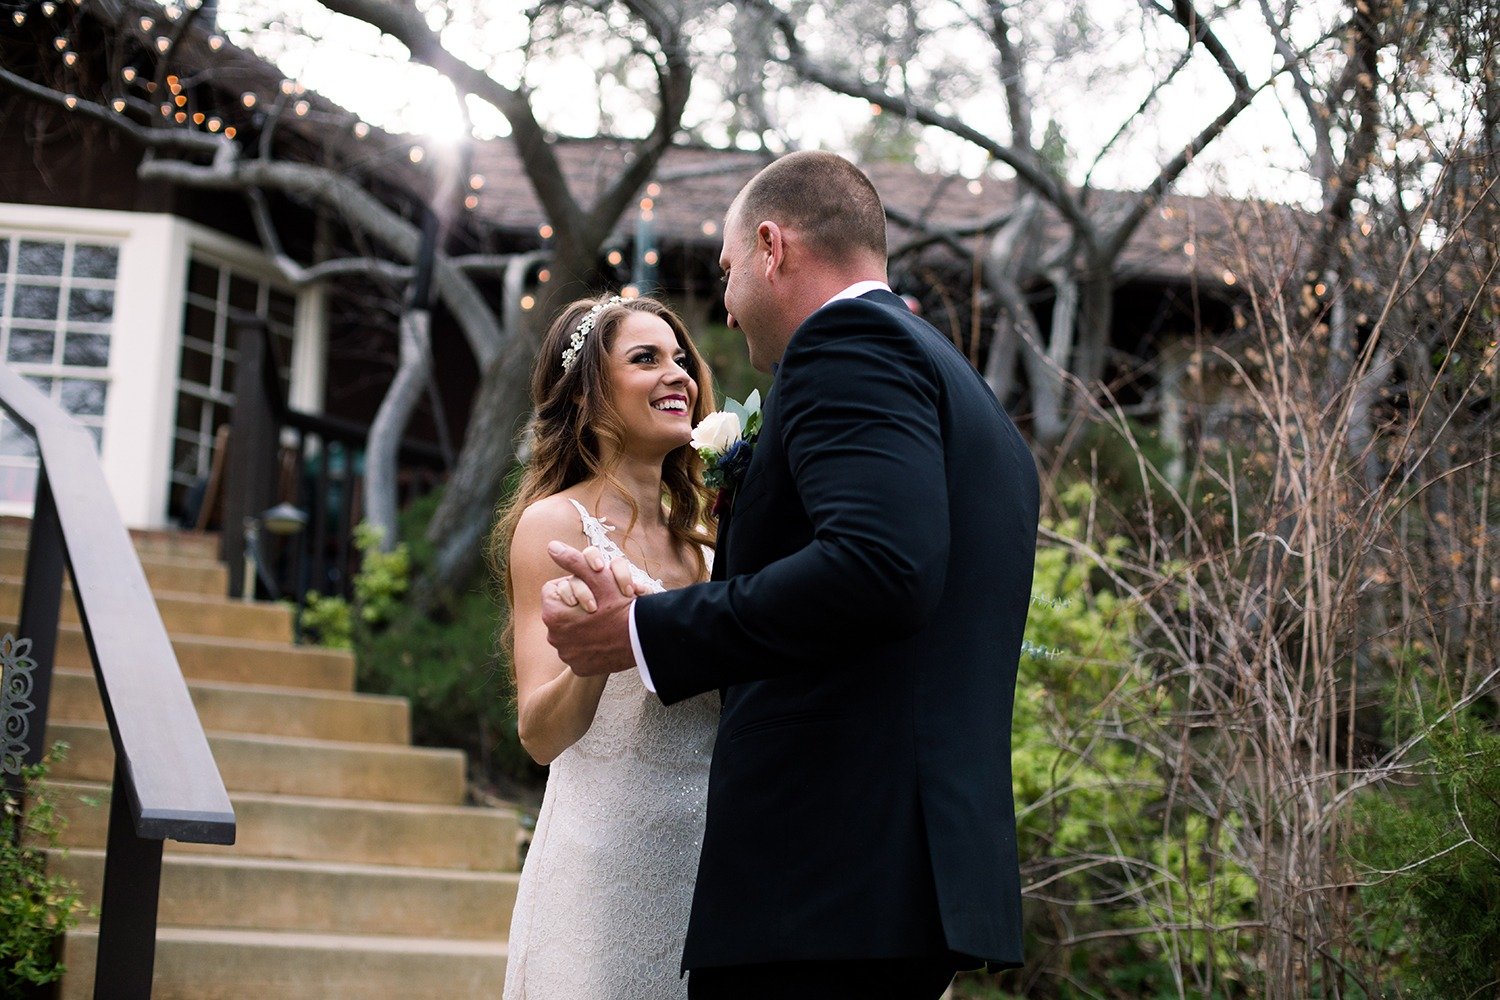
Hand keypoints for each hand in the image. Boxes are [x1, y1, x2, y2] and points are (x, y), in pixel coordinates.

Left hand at [541, 542, 637, 676]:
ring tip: (603, 622)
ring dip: (582, 627)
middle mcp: (554, 637)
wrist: (641, 639)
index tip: (588, 590)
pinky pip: (580, 653)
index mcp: (552, 614)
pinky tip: (605, 640)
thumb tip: (551, 546)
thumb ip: (572, 560)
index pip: (552, 592)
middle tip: (599, 605)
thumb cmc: (620, 605)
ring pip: (570, 634)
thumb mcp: (597, 577)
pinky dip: (590, 647)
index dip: (570, 587)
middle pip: (561, 614)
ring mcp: (566, 655)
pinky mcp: (579, 668)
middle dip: (576, 608)